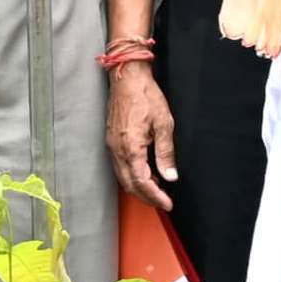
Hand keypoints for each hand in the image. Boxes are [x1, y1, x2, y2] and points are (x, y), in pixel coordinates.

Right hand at [107, 60, 176, 210]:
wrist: (127, 78)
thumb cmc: (146, 96)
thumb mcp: (163, 124)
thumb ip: (166, 153)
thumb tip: (170, 176)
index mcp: (131, 147)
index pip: (142, 182)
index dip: (155, 196)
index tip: (167, 203)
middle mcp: (117, 150)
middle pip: (129, 184)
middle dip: (146, 196)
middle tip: (163, 201)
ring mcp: (111, 146)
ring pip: (123, 177)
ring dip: (139, 186)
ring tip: (157, 188)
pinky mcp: (111, 141)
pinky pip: (119, 166)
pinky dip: (132, 175)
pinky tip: (145, 172)